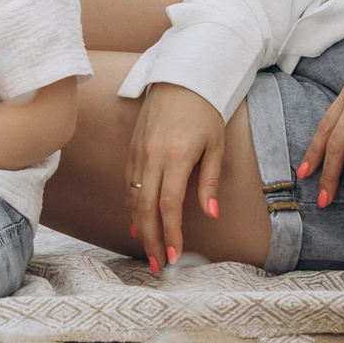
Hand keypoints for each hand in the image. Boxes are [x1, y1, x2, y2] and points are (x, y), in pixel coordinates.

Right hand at [127, 83, 223, 273]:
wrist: (182, 76)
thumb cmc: (205, 110)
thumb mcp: (215, 144)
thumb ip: (210, 180)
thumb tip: (211, 214)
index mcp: (176, 155)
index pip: (168, 205)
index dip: (170, 234)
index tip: (175, 256)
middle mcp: (152, 155)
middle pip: (144, 208)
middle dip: (151, 240)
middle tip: (159, 265)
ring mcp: (138, 152)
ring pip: (132, 198)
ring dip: (139, 227)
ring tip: (149, 250)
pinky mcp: (132, 148)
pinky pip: (128, 184)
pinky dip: (131, 206)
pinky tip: (136, 223)